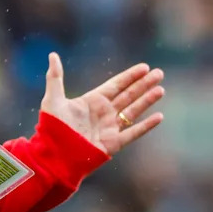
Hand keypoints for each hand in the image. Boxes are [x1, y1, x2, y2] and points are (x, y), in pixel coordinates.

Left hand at [40, 53, 164, 156]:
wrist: (54, 156)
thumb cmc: (51, 128)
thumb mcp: (53, 99)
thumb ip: (55, 77)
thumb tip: (52, 55)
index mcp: (92, 101)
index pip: (116, 85)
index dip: (130, 76)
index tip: (144, 67)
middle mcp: (103, 113)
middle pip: (128, 95)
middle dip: (143, 84)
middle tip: (159, 73)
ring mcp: (109, 128)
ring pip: (133, 111)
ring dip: (147, 100)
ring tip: (161, 89)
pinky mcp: (113, 143)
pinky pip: (133, 132)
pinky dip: (146, 125)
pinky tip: (159, 116)